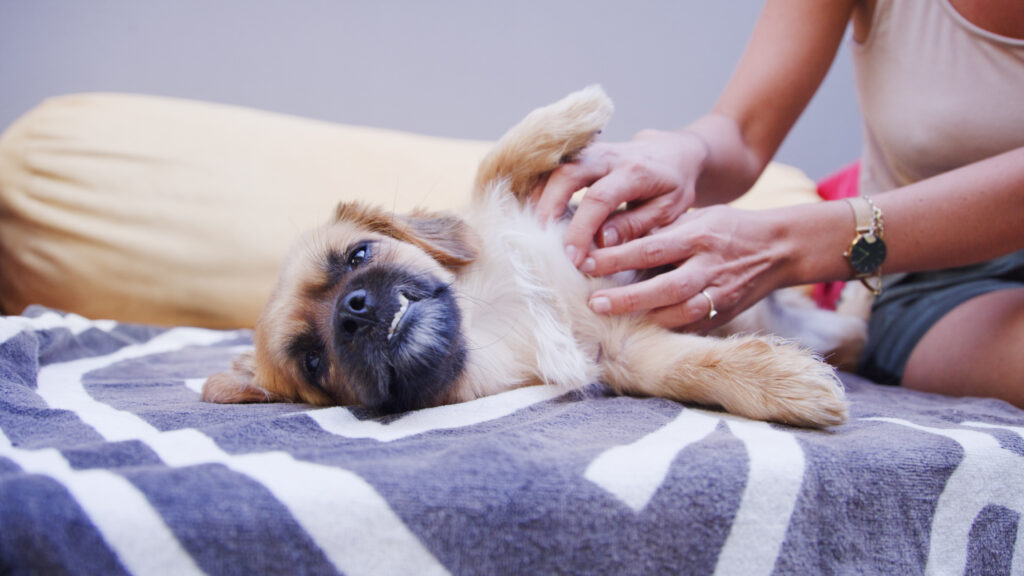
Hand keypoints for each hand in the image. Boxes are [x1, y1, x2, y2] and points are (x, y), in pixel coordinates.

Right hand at [532, 129, 709, 266]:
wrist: (673, 151)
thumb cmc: (672, 186)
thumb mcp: (666, 210)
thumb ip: (634, 225)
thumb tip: (601, 243)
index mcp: (636, 172)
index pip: (599, 199)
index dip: (581, 229)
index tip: (572, 258)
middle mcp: (609, 155)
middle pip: (567, 175)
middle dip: (549, 209)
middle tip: (541, 244)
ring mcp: (590, 151)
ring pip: (554, 169)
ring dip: (539, 199)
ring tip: (532, 231)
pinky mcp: (579, 154)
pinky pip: (551, 169)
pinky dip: (539, 191)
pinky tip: (534, 215)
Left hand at [582, 205, 789, 331]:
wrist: (780, 248)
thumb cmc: (727, 228)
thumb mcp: (696, 217)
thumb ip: (661, 230)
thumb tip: (611, 238)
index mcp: (698, 235)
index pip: (651, 248)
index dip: (617, 257)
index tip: (587, 263)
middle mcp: (709, 265)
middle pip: (665, 286)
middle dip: (627, 297)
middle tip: (594, 303)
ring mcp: (720, 292)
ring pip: (681, 311)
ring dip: (646, 318)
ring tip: (612, 322)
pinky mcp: (725, 312)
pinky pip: (694, 325)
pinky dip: (668, 330)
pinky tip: (642, 333)